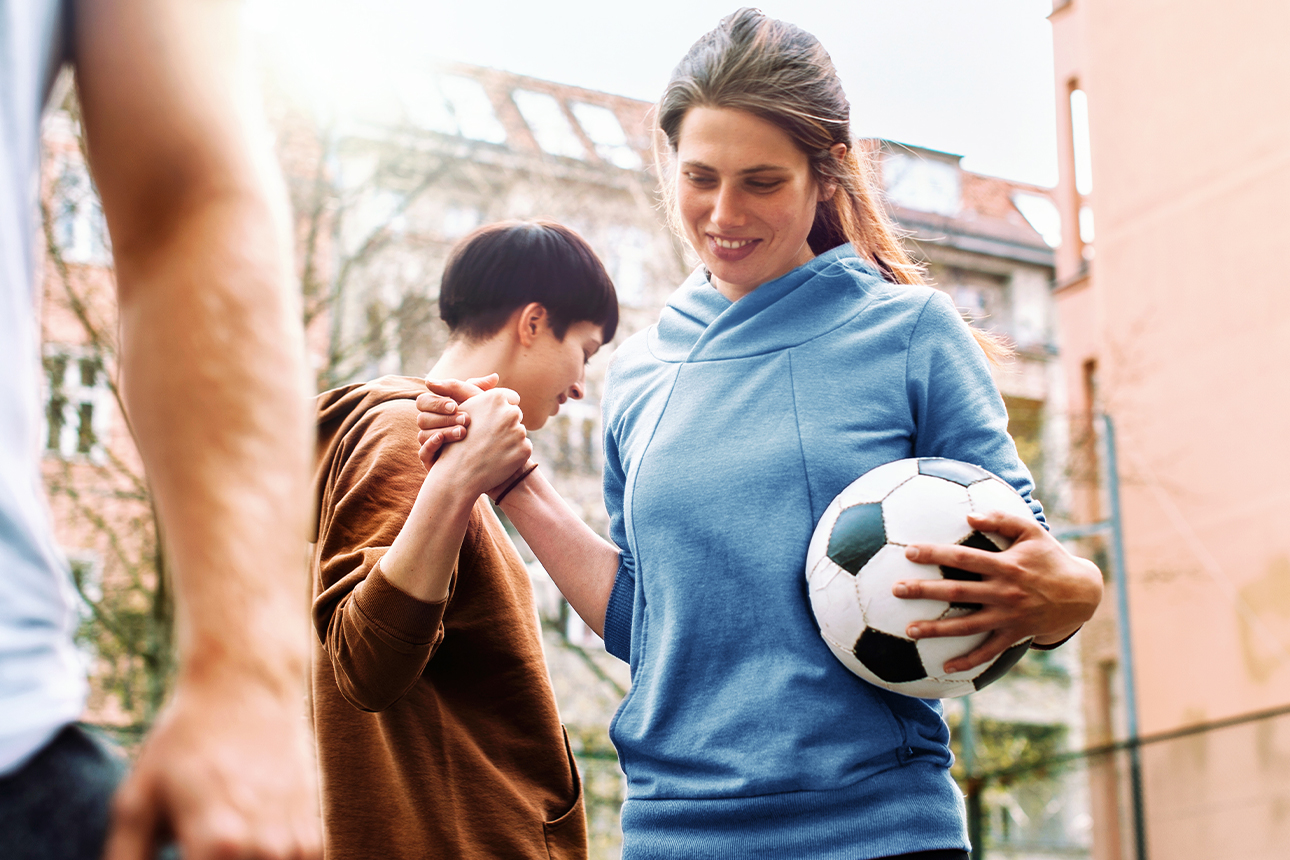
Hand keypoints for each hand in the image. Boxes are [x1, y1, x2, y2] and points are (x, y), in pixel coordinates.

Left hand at [103, 672, 320, 859]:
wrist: (246, 690)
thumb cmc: (184, 742)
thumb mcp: (136, 799)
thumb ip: (127, 858)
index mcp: (215, 844)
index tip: (179, 855)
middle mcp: (263, 848)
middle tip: (195, 848)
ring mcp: (294, 842)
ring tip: (218, 845)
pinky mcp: (312, 833)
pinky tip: (245, 846)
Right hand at [415, 375, 496, 468]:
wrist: (493, 455)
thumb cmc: (485, 426)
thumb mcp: (484, 407)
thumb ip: (487, 392)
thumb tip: (495, 377)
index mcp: (437, 410)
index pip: (424, 401)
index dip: (436, 403)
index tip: (455, 406)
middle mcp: (431, 425)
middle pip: (422, 417)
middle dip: (443, 417)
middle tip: (465, 419)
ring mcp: (430, 443)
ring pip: (423, 434)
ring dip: (443, 430)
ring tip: (463, 432)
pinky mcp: (432, 460)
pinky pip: (423, 452)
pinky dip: (431, 444)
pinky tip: (444, 440)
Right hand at [434, 386, 531, 497]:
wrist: (458, 474)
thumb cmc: (458, 439)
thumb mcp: (465, 408)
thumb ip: (480, 390)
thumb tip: (495, 377)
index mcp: (495, 398)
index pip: (510, 399)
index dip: (499, 411)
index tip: (489, 422)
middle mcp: (510, 412)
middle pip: (516, 415)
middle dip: (506, 424)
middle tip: (488, 438)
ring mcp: (519, 432)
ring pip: (519, 432)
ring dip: (509, 439)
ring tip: (491, 450)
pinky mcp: (525, 449)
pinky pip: (524, 448)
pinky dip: (514, 454)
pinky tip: (499, 460)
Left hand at [893, 510, 1102, 673]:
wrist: (1081, 593)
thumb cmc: (1050, 557)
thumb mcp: (1033, 531)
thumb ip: (1002, 520)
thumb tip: (969, 513)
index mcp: (1005, 565)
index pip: (963, 558)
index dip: (936, 553)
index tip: (909, 551)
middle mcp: (1004, 592)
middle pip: (958, 592)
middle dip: (925, 591)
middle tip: (896, 590)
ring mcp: (1008, 616)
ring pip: (967, 625)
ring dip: (937, 629)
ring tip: (909, 630)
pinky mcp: (1013, 634)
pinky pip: (988, 651)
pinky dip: (968, 661)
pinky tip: (945, 667)